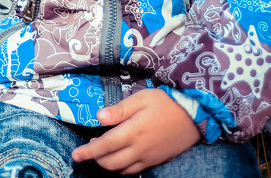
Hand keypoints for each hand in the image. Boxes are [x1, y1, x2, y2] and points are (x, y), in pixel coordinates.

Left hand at [71, 89, 200, 172]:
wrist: (194, 115)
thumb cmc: (165, 103)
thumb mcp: (140, 99)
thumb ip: (118, 110)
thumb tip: (98, 117)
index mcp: (133, 132)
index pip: (105, 146)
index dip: (88, 152)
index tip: (75, 155)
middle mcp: (140, 149)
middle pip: (111, 162)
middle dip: (96, 158)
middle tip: (90, 146)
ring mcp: (149, 157)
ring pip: (122, 170)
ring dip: (108, 164)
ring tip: (103, 151)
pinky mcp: (157, 161)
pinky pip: (135, 171)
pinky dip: (122, 168)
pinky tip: (119, 158)